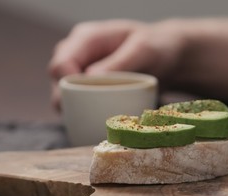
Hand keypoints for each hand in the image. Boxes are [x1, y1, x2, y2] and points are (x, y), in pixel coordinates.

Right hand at [48, 19, 186, 110]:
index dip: (65, 86)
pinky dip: (85, 114)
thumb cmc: (157, 45)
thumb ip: (119, 63)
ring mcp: (82, 71)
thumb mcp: (143, 50)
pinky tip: (98, 123)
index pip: (60, 65)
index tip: (84, 102)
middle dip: (68, 103)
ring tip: (96, 123)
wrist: (168, 53)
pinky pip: (78, 102)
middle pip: (58, 83)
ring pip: (65, 96)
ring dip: (76, 111)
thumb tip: (89, 78)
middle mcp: (78, 54)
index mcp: (86, 39)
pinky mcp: (90, 87)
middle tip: (90, 119)